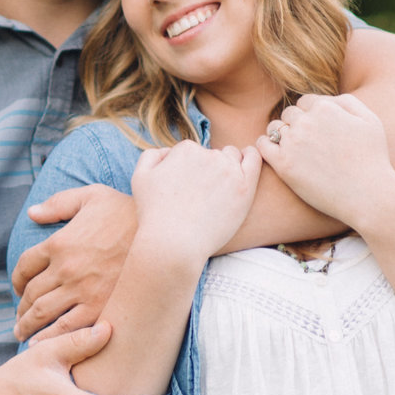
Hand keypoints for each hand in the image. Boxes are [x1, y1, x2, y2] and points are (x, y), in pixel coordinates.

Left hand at [13, 185, 138, 341]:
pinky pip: (66, 328)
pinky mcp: (99, 308)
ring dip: (28, 326)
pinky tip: (41, 344)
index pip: (24, 266)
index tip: (18, 288)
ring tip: (23, 334)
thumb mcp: (92, 196)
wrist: (163, 235)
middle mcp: (65, 268)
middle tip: (19, 318)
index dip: (17, 280)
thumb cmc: (129, 212)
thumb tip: (32, 213)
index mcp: (59, 242)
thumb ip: (59, 203)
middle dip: (21, 308)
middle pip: (31, 294)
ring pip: (42, 314)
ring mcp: (81, 290)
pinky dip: (48, 338)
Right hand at [129, 140, 261, 262]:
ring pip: (232, 157)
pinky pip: (254, 160)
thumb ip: (153, 155)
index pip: (192, 151)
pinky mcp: (244, 187)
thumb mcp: (140, 178)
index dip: (189, 170)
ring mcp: (228, 170)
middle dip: (208, 169)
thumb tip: (170, 152)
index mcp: (185, 150)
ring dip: (228, 166)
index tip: (187, 189)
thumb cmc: (154, 215)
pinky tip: (247, 162)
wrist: (174, 244)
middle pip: (213, 154)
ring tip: (218, 190)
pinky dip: (251, 157)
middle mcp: (208, 155)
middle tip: (201, 195)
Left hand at [256, 93, 394, 233]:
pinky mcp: (283, 165)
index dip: (310, 114)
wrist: (367, 194)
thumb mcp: (370, 120)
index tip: (317, 129)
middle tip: (307, 142)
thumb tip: (325, 99)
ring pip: (274, 128)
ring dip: (280, 134)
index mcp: (325, 108)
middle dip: (296, 124)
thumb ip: (346, 101)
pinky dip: (265, 145)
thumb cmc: (372, 158)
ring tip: (292, 148)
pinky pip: (262, 145)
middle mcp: (306, 122)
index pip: (305, 101)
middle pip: (289, 114)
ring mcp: (292, 143)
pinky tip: (276, 153)